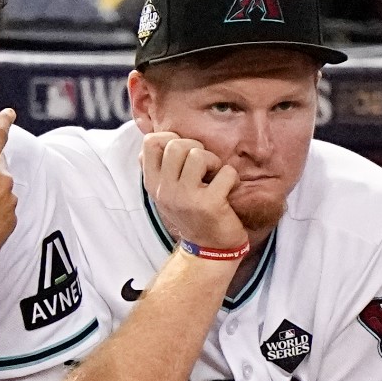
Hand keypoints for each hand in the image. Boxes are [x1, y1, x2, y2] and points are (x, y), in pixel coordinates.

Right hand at [140, 131, 247, 250]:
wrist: (209, 250)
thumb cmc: (192, 213)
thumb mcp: (168, 191)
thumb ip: (162, 165)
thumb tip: (155, 130)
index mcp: (153, 184)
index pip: (150, 142)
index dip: (171, 138)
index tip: (184, 152)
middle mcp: (164, 190)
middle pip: (176, 144)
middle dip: (196, 148)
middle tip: (204, 166)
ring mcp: (185, 198)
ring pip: (198, 154)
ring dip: (213, 162)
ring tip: (214, 177)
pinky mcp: (209, 204)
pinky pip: (226, 172)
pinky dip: (231, 178)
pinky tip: (227, 190)